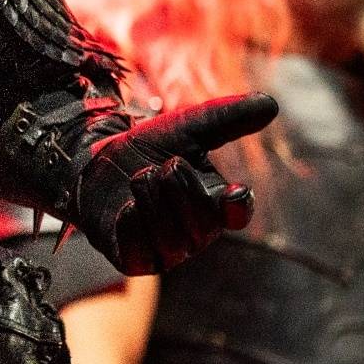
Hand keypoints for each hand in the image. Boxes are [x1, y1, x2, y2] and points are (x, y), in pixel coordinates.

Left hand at [74, 93, 275, 273]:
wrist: (94, 159)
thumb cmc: (147, 148)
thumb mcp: (185, 126)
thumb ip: (225, 118)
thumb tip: (270, 104)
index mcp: (214, 203)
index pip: (237, 214)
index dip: (238, 207)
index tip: (235, 192)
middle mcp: (194, 233)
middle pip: (202, 226)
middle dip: (181, 189)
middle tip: (166, 164)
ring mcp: (164, 250)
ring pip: (171, 241)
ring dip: (153, 201)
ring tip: (140, 176)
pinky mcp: (132, 259)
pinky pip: (139, 254)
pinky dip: (133, 226)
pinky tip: (126, 207)